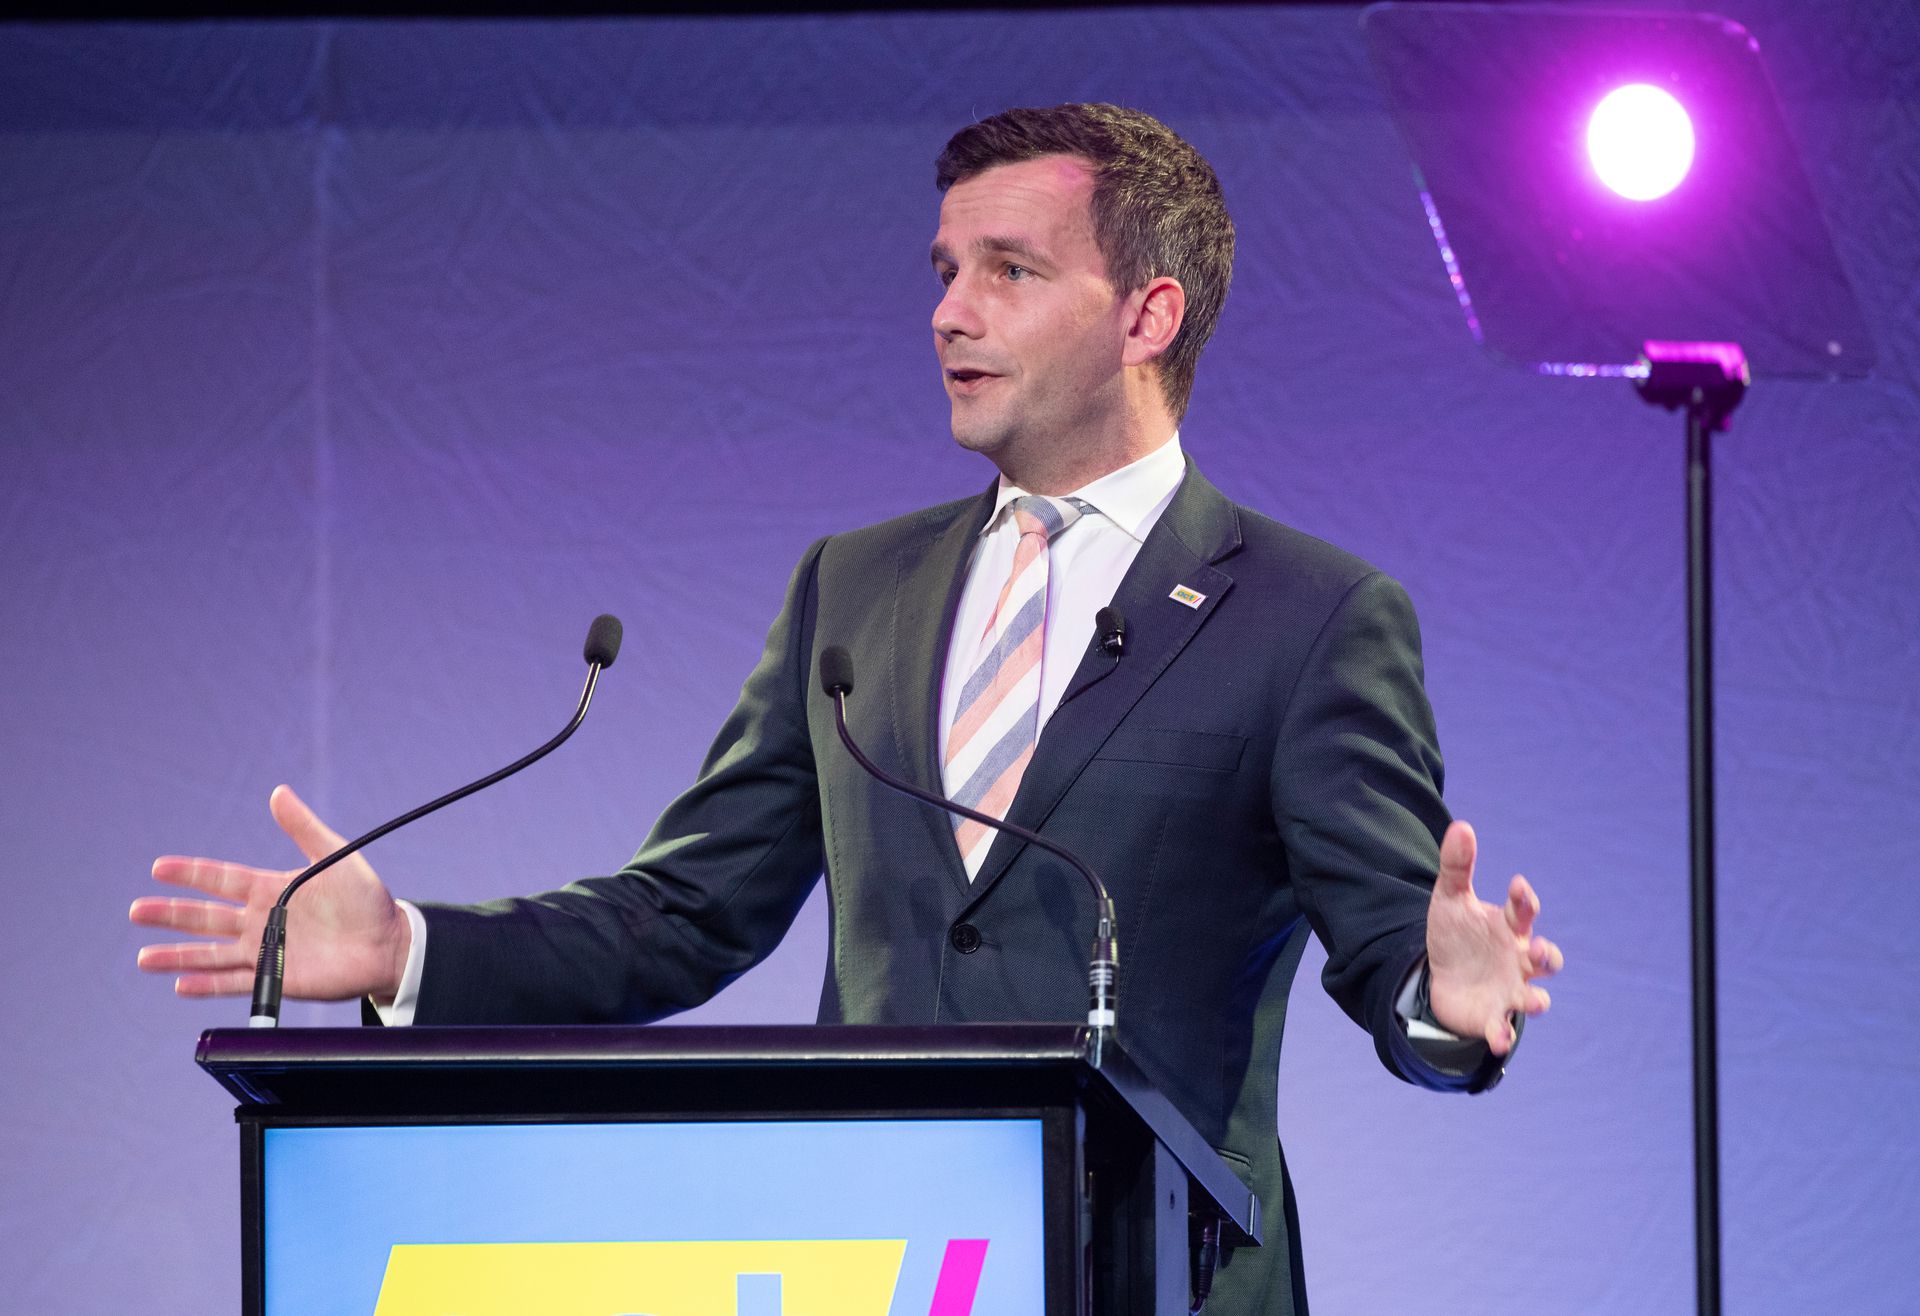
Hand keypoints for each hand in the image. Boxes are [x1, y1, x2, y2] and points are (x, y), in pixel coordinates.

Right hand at [131, 785, 411, 1002]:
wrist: (388, 943)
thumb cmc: (366, 899)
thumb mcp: (335, 856)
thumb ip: (304, 827)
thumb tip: (278, 792)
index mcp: (271, 889)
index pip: (221, 879)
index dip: (191, 874)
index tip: (159, 868)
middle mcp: (261, 920)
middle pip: (205, 917)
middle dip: (171, 914)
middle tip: (137, 911)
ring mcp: (265, 951)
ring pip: (211, 953)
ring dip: (178, 956)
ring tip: (145, 957)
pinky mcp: (276, 979)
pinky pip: (236, 983)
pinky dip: (208, 984)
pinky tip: (182, 984)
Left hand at [1425, 820, 1561, 1055]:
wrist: (1441, 977)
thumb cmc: (1456, 935)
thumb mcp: (1450, 899)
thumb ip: (1457, 866)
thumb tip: (1461, 825)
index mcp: (1509, 927)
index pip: (1524, 909)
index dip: (1524, 898)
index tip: (1517, 885)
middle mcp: (1518, 959)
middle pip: (1545, 958)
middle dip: (1548, 955)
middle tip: (1539, 951)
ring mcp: (1509, 989)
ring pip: (1534, 998)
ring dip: (1535, 1001)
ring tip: (1531, 1002)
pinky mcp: (1493, 1016)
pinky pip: (1502, 1028)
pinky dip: (1502, 1035)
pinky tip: (1497, 1039)